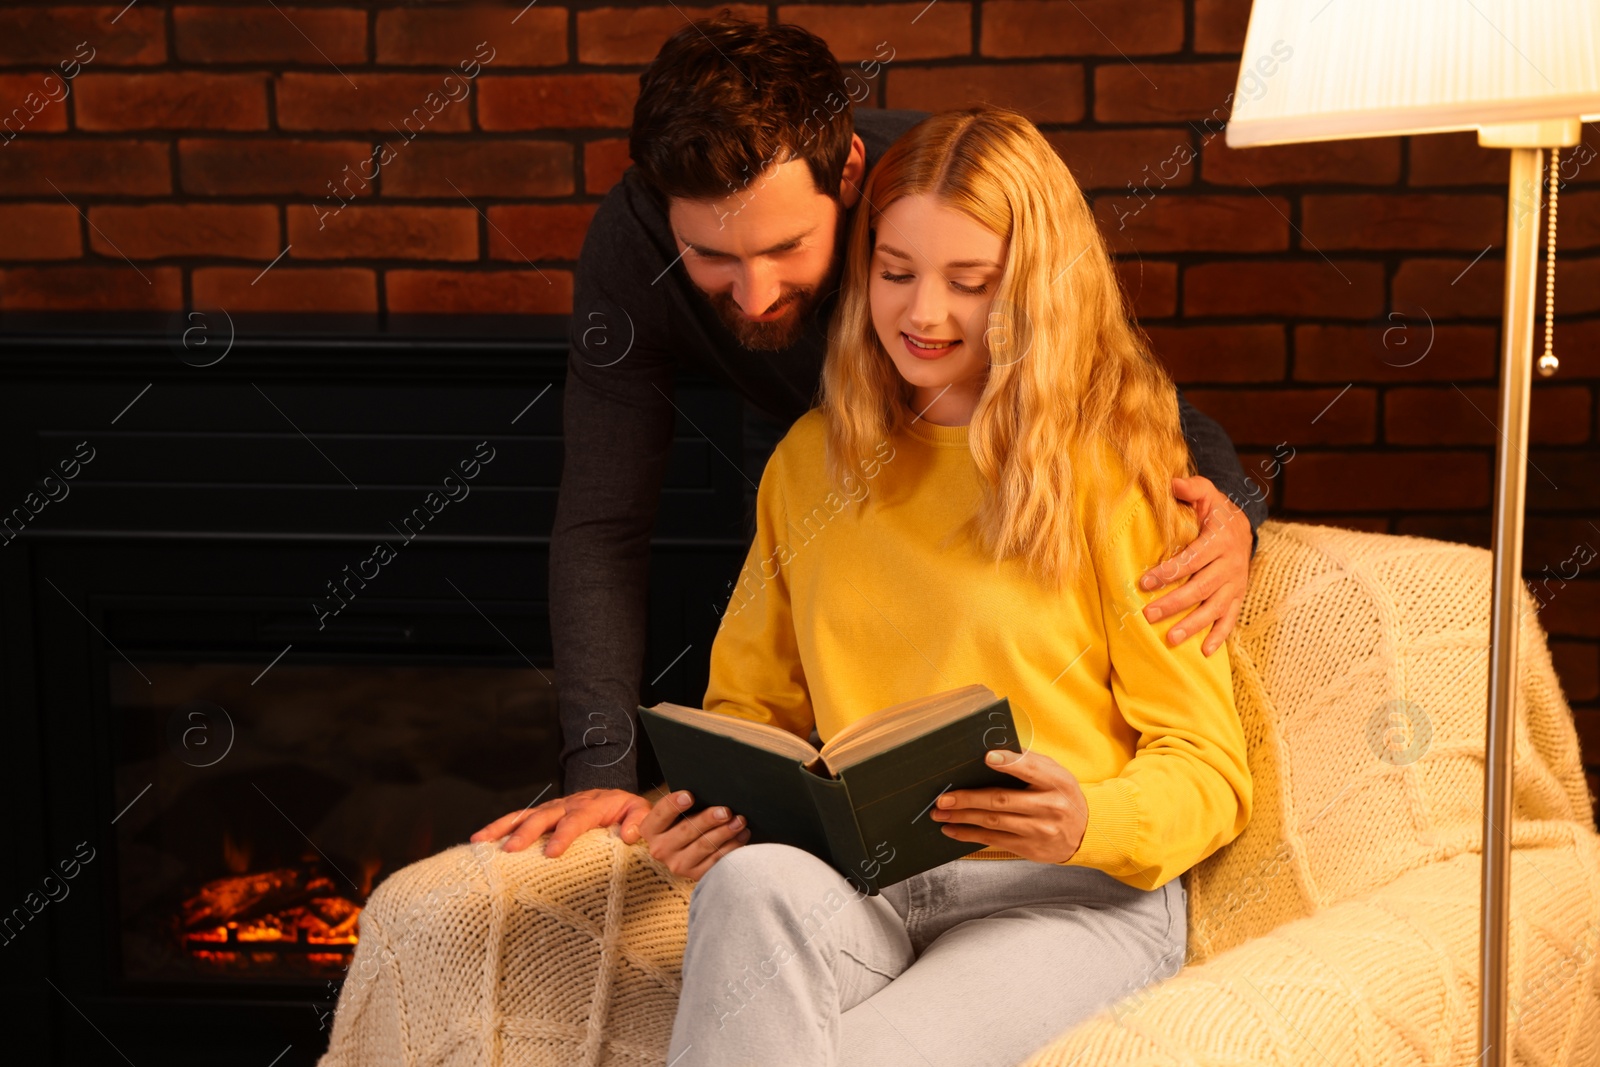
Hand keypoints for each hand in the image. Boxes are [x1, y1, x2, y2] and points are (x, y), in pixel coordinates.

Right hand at [470, 788, 652, 855]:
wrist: (613, 796)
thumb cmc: (626, 812)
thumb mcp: (639, 812)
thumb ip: (639, 821)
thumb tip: (629, 835)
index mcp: (592, 806)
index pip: (576, 820)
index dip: (563, 836)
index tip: (552, 853)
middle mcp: (568, 805)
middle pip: (544, 817)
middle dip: (527, 833)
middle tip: (511, 850)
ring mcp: (552, 809)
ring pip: (524, 816)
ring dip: (503, 828)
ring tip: (482, 841)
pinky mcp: (542, 815)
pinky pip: (518, 819)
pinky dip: (498, 827)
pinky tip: (479, 840)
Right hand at [635, 790, 751, 880]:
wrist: (674, 848)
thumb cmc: (677, 820)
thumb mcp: (669, 811)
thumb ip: (677, 802)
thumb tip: (701, 791)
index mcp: (650, 829)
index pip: (661, 814)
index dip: (675, 804)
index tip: (690, 795)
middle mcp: (660, 849)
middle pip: (686, 830)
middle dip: (708, 819)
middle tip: (726, 811)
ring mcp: (678, 864)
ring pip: (704, 846)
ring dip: (724, 833)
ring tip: (739, 821)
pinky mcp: (695, 875)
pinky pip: (716, 860)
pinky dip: (731, 847)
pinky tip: (742, 835)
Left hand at [929, 749, 1087, 863]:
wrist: (1085, 833)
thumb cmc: (1062, 795)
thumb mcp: (1056, 774)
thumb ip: (1029, 763)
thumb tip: (993, 751)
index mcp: (1056, 781)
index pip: (1031, 769)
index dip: (1009, 762)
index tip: (987, 757)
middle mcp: (1049, 807)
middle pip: (1002, 800)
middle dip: (969, 798)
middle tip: (944, 797)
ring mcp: (1039, 830)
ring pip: (994, 822)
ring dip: (963, 817)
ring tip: (940, 812)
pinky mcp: (1029, 848)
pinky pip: (994, 840)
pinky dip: (969, 834)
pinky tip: (952, 829)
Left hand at [1138, 474, 1249, 656]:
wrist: (1244, 527)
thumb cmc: (1216, 512)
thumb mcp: (1207, 494)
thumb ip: (1192, 488)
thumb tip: (1172, 482)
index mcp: (1220, 540)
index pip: (1192, 559)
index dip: (1169, 571)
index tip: (1144, 582)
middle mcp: (1230, 565)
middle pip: (1201, 587)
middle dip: (1174, 603)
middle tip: (1148, 614)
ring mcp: (1235, 584)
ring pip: (1214, 608)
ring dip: (1193, 625)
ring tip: (1171, 639)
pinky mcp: (1238, 597)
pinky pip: (1230, 619)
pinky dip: (1220, 636)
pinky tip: (1205, 652)